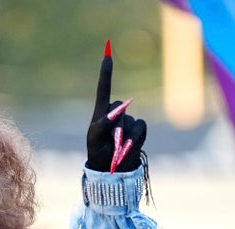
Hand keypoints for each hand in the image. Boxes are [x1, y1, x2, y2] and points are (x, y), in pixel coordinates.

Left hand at [86, 41, 146, 172]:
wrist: (111, 169)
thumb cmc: (98, 152)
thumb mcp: (95, 137)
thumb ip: (104, 122)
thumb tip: (119, 110)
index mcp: (100, 112)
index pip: (104, 88)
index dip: (106, 71)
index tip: (108, 52)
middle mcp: (115, 113)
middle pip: (119, 105)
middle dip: (114, 121)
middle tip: (109, 139)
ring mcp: (128, 120)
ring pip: (129, 119)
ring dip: (122, 133)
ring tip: (116, 146)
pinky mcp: (139, 129)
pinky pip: (139, 126)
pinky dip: (134, 137)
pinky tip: (128, 146)